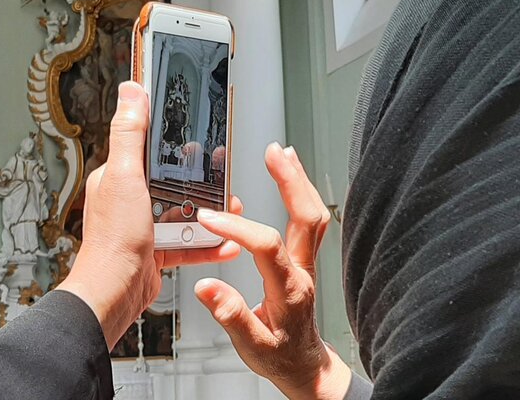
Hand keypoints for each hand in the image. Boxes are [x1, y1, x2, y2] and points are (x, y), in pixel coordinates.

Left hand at [58, 81, 240, 346]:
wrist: (115, 294)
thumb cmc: (114, 240)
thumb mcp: (125, 176)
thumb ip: (129, 133)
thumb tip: (130, 90)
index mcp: (118, 176)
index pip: (148, 146)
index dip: (173, 140)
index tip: (198, 135)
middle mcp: (130, 199)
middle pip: (173, 180)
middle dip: (201, 181)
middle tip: (224, 178)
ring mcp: (144, 226)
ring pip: (185, 211)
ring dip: (210, 214)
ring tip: (231, 211)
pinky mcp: (156, 251)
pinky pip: (188, 242)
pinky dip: (208, 244)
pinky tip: (225, 243)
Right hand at [193, 143, 351, 399]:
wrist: (304, 365)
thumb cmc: (279, 356)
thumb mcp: (251, 346)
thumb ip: (230, 315)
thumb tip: (207, 288)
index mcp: (288, 289)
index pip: (265, 246)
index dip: (237, 228)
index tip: (209, 218)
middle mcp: (302, 270)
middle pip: (306, 216)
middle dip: (289, 181)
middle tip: (272, 154)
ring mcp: (306, 263)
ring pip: (312, 213)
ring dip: (298, 180)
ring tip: (281, 154)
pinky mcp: (304, 259)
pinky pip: (308, 219)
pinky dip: (299, 192)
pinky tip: (288, 177)